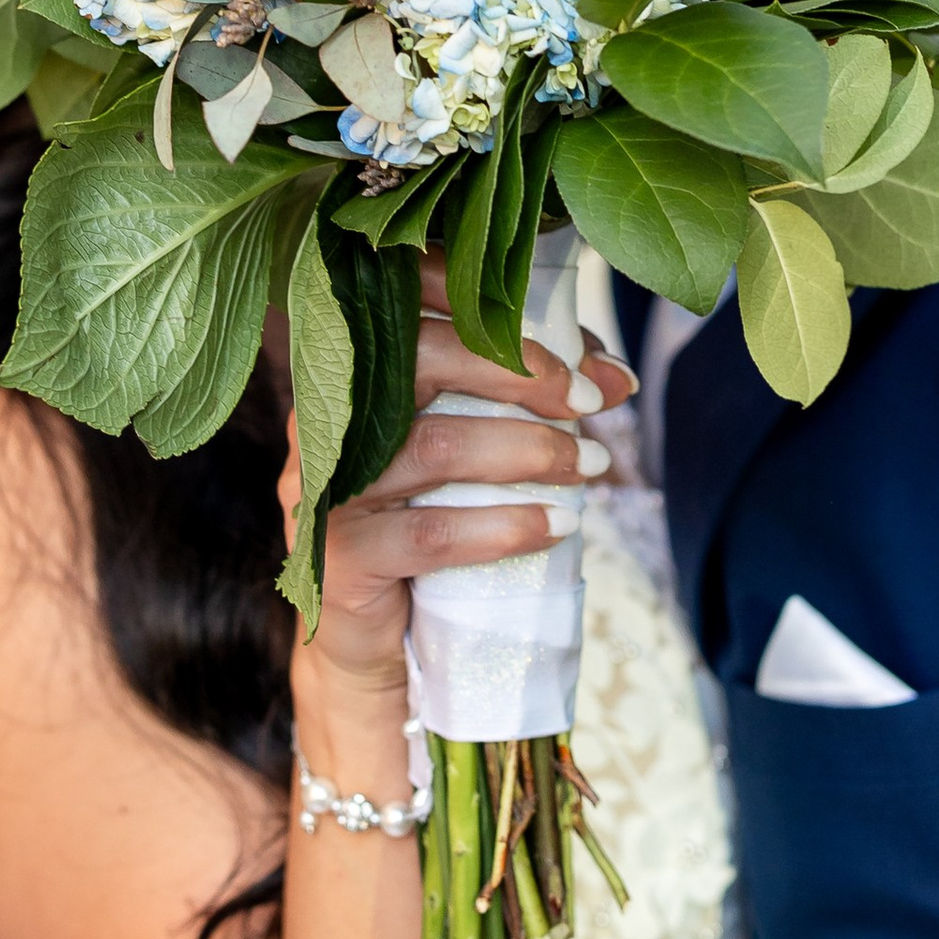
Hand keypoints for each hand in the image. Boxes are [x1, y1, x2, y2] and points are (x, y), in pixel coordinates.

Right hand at [286, 255, 632, 710]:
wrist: (378, 643)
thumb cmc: (428, 523)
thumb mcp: (471, 449)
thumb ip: (524, 399)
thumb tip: (612, 377)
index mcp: (352, 371)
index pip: (400, 294)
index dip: (481, 298)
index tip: (569, 342)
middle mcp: (328, 418)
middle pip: (418, 355)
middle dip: (519, 371)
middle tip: (588, 402)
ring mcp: (326, 488)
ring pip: (436, 445)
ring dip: (529, 451)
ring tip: (591, 467)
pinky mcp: (339, 558)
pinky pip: (431, 533)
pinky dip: (505, 527)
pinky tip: (557, 527)